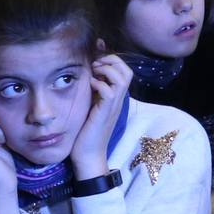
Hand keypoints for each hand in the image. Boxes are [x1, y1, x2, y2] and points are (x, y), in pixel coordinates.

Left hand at [69, 53, 132, 181]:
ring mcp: (114, 105)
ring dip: (107, 69)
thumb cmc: (86, 131)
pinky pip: (109, 91)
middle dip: (111, 61)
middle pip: (127, 71)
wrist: (88, 154)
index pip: (123, 70)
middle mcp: (118, 99)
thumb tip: (87, 75)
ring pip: (122, 77)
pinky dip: (99, 83)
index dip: (112, 59)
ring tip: (94, 72)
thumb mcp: (90, 106)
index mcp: (115, 97)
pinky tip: (90, 86)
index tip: (96, 58)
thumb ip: (92, 92)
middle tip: (95, 64)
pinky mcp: (106, 112)